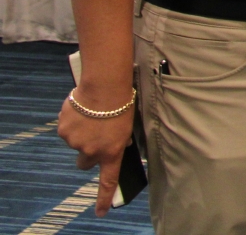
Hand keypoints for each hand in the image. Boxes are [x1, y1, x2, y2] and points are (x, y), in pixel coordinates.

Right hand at [58, 93, 133, 215]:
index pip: (108, 181)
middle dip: (87, 154)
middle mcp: (92, 152)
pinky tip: (82, 109)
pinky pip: (67, 129)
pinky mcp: (64, 131)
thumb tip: (118, 143)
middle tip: (94, 137)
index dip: (103, 198)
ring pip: (75, 142)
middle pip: (84, 163)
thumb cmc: (122, 103)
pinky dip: (72, 121)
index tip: (101, 212)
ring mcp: (75, 142)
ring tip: (93, 114)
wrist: (104, 87)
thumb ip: (119, 139)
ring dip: (81, 132)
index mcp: (111, 152)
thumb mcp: (127, 125)